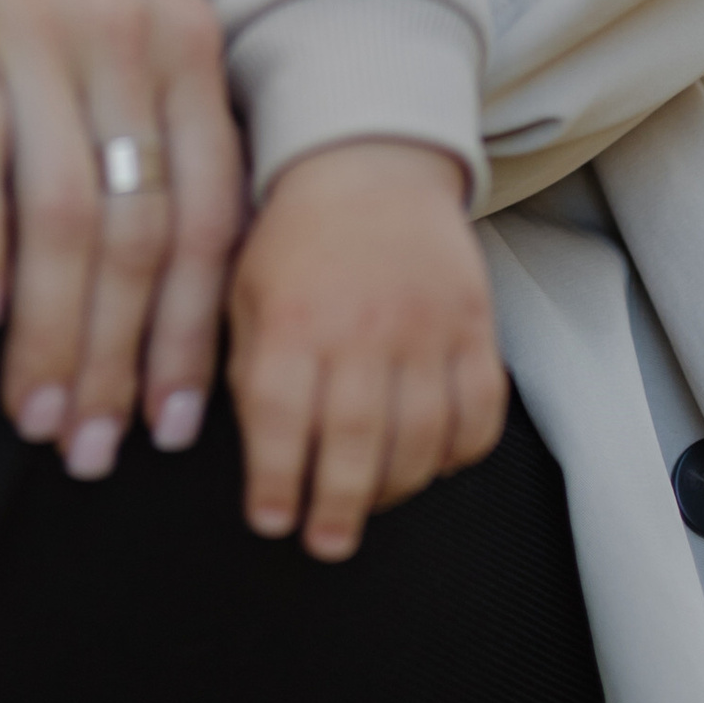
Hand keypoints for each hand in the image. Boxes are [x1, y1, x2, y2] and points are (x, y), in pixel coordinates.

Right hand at [0, 0, 246, 471]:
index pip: (214, 216)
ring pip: (67, 209)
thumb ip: (138, 126)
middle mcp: (126, 24)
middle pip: (144, 231)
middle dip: (122, 359)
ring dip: (54, 330)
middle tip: (91, 455)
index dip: (195, 333)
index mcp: (181, 39)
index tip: (174, 429)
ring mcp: (36, 12)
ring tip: (33, 418)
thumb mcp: (91, 27)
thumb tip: (167, 284)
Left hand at [229, 139, 504, 562]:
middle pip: (357, 441)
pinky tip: (434, 462)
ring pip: (422, 436)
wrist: (369, 162)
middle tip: (326, 540)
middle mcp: (360, 324)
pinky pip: (480, 408)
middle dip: (338, 506)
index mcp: (290, 317)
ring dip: (397, 488)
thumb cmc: (295, 236)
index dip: (277, 481)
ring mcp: (425, 326)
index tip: (273, 520)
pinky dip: (461, 449)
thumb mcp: (240, 289)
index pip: (281, 420)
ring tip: (372, 505)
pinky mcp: (473, 323)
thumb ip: (236, 365)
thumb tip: (223, 445)